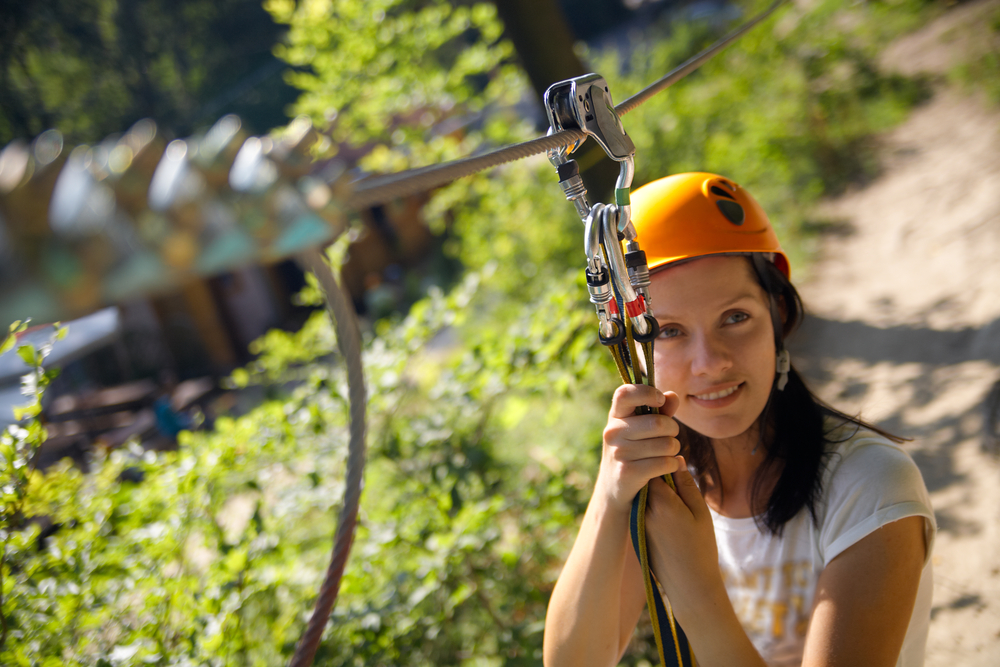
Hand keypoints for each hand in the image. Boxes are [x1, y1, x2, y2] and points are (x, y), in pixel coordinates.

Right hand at [597, 384, 682, 514]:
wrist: (615, 490)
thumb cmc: (634, 453)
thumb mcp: (642, 430)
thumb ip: (660, 412)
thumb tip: (672, 395)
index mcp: (615, 416)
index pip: (625, 393)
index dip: (646, 392)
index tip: (660, 401)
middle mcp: (613, 432)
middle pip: (659, 423)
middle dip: (673, 430)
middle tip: (671, 437)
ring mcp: (618, 452)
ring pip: (666, 444)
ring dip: (675, 450)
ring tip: (668, 453)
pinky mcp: (627, 472)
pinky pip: (665, 463)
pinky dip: (674, 464)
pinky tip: (669, 466)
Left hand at [644, 462, 723, 617]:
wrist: (689, 586)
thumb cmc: (701, 548)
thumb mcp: (701, 513)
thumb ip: (687, 485)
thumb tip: (676, 459)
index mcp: (661, 503)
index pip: (654, 468)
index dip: (663, 460)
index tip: (672, 457)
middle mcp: (644, 511)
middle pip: (644, 479)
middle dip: (655, 472)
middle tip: (671, 474)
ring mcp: (637, 522)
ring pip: (641, 493)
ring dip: (652, 488)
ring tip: (671, 494)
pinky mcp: (636, 531)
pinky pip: (641, 507)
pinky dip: (651, 503)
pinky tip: (666, 511)